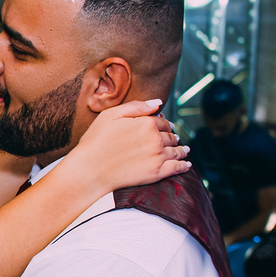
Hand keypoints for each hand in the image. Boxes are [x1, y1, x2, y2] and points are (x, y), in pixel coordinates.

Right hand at [64, 99, 189, 192]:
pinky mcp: (157, 173)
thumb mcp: (110, 116)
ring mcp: (158, 156)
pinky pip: (177, 168)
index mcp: (146, 123)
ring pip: (177, 150)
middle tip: (174, 138)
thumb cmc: (95, 142)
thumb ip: (136, 106)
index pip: (162, 121)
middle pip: (171, 136)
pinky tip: (186, 165)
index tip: (165, 125)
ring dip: (182, 149)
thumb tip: (158, 103)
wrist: (89, 170)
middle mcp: (156, 138)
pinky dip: (183, 166)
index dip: (163, 123)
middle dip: (173, 136)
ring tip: (184, 150)